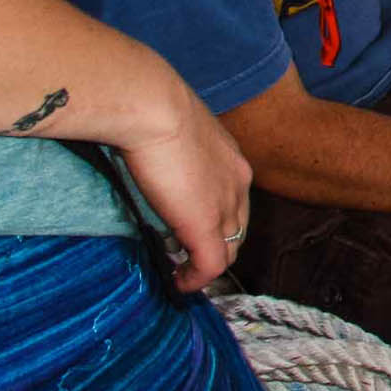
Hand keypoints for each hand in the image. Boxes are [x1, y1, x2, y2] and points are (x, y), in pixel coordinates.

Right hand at [115, 82, 253, 293]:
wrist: (153, 107)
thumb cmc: (153, 110)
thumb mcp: (175, 132)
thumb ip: (175, 154)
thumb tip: (154, 164)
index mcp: (232, 160)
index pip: (234, 202)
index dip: (217, 222)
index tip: (189, 232)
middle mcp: (238, 184)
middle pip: (237, 229)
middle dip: (216, 248)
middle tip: (186, 259)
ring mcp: (225, 205)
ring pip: (228, 250)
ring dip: (205, 266)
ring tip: (181, 273)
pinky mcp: (205, 224)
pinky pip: (210, 265)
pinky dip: (196, 280)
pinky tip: (179, 283)